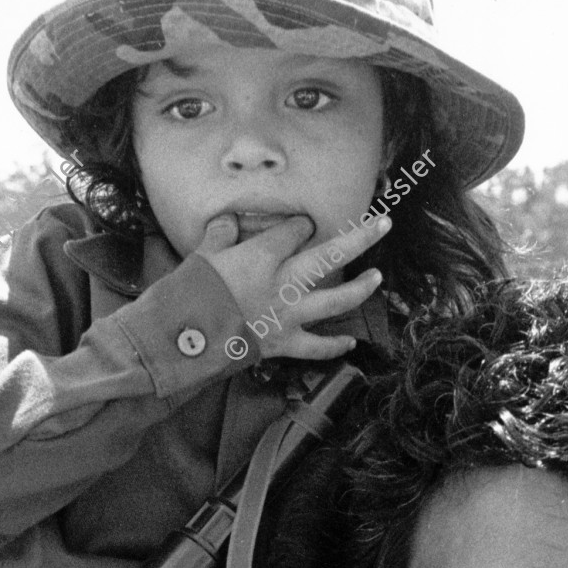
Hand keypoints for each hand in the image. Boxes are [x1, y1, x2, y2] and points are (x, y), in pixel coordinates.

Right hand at [199, 213, 388, 361]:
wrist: (184, 340)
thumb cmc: (189, 294)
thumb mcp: (201, 255)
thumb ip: (220, 234)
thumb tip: (228, 221)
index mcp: (263, 256)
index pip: (294, 231)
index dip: (300, 225)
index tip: (301, 224)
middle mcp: (284, 283)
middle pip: (331, 256)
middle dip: (360, 239)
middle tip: (383, 224)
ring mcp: (288, 316)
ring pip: (336, 301)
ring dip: (361, 289)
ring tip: (378, 277)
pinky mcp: (284, 344)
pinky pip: (316, 347)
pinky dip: (334, 347)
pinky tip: (350, 343)